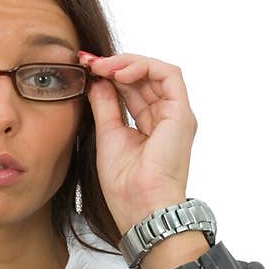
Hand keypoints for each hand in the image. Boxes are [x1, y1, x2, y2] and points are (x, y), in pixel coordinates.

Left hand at [78, 50, 197, 233]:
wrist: (139, 207)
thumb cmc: (125, 184)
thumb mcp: (108, 135)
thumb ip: (105, 106)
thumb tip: (97, 80)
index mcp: (150, 126)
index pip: (132, 89)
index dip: (110, 74)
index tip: (86, 68)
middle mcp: (166, 118)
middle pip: (143, 78)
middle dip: (114, 65)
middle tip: (88, 62)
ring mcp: (176, 115)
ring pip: (156, 72)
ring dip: (126, 63)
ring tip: (101, 67)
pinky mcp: (182, 114)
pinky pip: (169, 75)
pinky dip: (144, 66)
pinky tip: (119, 71)